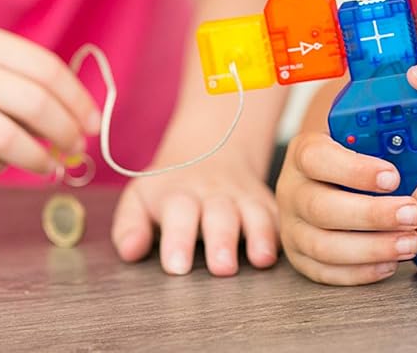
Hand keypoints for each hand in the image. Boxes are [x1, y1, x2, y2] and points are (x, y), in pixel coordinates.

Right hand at [0, 23, 101, 177]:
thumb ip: (12, 72)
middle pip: (32, 102)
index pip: (45, 68)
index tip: (92, 124)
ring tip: (47, 166)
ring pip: (3, 137)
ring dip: (34, 158)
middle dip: (64, 132)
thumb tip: (69, 111)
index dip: (76, 100)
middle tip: (75, 149)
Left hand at [110, 148, 278, 277]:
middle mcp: (214, 194)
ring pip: (255, 213)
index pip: (178, 213)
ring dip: (260, 235)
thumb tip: (131, 252)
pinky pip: (280, 215)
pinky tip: (286, 252)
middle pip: (220, 215)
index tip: (176, 266)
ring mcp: (244, 197)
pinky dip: (284, 232)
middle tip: (221, 268)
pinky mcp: (268, 204)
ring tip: (261, 260)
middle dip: (222, 240)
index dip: (178, 239)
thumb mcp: (139, 198)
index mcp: (179, 195)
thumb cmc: (170, 187)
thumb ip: (130, 226)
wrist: (212, 148)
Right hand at [273, 130, 416, 284]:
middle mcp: (292, 191)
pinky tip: (390, 264)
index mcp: (303, 153)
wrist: (321, 178)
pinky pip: (326, 272)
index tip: (393, 177)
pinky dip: (360, 272)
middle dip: (373, 215)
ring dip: (371, 248)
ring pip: (323, 246)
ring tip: (409, 244)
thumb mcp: (357, 137)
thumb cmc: (349, 156)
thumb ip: (379, 138)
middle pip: (322, 208)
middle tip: (412, 215)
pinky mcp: (300, 257)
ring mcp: (292, 227)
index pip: (318, 159)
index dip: (355, 170)